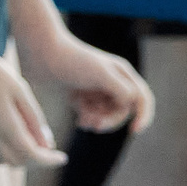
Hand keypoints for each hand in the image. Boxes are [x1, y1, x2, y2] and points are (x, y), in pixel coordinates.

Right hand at [0, 47, 66, 167]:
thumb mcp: (20, 90)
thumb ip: (34, 119)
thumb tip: (47, 144)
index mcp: (4, 125)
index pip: (32, 155)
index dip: (49, 161)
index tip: (62, 158)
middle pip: (18, 162)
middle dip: (35, 159)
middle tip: (47, 145)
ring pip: (2, 160)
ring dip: (17, 156)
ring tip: (28, 138)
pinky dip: (1, 151)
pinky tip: (7, 136)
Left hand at [25, 36, 152, 137]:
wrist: (42, 54)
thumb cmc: (72, 61)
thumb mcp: (101, 74)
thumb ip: (121, 90)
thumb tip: (132, 105)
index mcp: (122, 74)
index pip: (142, 98)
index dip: (144, 116)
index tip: (134, 131)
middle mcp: (112, 82)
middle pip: (123, 112)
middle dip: (110, 121)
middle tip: (95, 126)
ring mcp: (96, 90)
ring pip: (106, 116)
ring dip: (97, 121)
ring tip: (83, 120)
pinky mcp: (81, 97)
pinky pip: (92, 116)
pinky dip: (87, 120)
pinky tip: (79, 120)